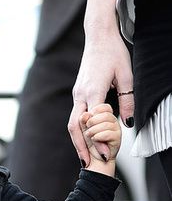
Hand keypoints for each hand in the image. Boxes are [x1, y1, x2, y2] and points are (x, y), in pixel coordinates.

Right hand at [68, 28, 132, 164]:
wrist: (99, 36)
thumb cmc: (114, 52)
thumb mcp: (126, 76)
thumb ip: (127, 101)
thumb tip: (127, 123)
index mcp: (93, 90)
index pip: (93, 122)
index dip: (97, 140)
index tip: (104, 154)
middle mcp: (81, 94)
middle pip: (75, 127)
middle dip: (80, 147)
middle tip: (87, 164)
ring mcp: (77, 94)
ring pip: (73, 123)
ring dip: (77, 142)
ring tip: (84, 157)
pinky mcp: (78, 93)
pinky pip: (76, 116)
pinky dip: (79, 131)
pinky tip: (85, 141)